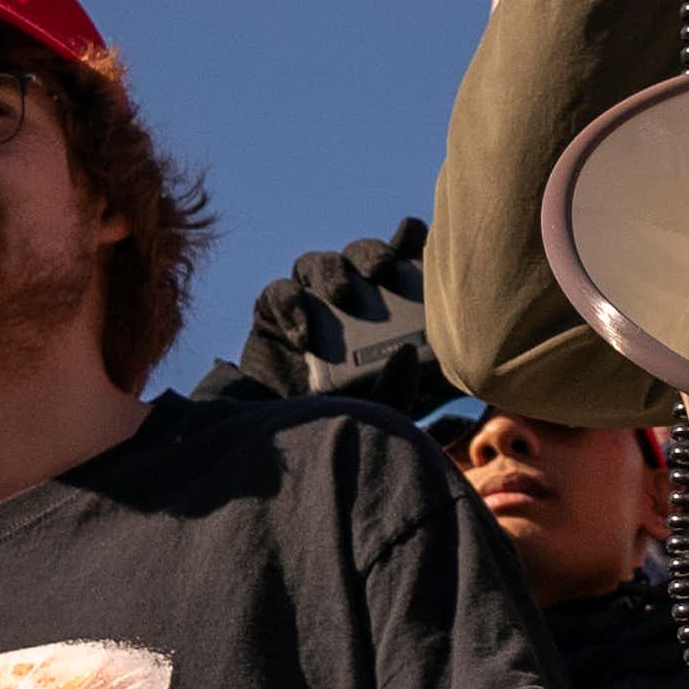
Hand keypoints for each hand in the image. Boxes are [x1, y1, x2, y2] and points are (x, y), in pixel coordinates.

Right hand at [235, 218, 451, 417]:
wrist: (293, 453)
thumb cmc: (350, 426)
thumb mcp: (383, 413)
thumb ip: (399, 389)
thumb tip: (405, 352)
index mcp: (389, 310)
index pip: (402, 260)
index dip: (409, 241)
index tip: (416, 235)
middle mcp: (350, 300)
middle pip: (361, 255)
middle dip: (372, 253)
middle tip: (382, 269)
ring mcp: (310, 306)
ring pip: (319, 264)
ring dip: (332, 270)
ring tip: (340, 294)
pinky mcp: (272, 318)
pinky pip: (277, 293)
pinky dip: (289, 302)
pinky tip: (301, 332)